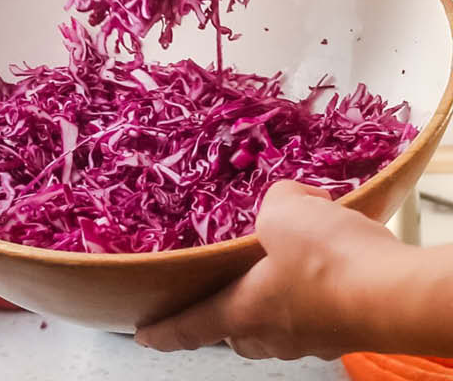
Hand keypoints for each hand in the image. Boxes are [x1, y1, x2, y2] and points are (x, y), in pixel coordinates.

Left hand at [135, 181, 408, 359]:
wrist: (398, 293)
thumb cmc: (327, 260)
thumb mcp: (283, 209)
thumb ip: (273, 203)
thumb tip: (286, 205)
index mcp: (245, 310)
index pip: (193, 325)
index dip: (166, 330)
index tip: (144, 335)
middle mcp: (277, 334)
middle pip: (240, 334)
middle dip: (229, 316)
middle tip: (223, 292)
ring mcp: (316, 338)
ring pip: (282, 327)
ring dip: (276, 301)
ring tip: (281, 263)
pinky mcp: (350, 329)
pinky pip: (321, 312)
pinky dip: (317, 290)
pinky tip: (329, 258)